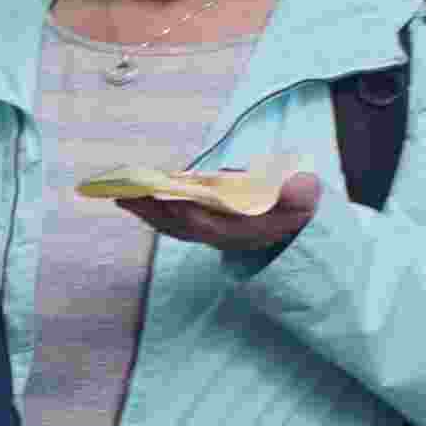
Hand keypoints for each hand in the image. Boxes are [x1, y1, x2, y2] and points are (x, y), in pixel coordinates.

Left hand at [122, 168, 322, 256]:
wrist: (294, 222)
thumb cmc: (295, 203)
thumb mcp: (305, 196)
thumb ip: (301, 193)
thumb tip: (297, 187)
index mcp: (244, 231)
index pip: (211, 225)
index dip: (188, 212)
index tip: (167, 197)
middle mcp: (222, 238)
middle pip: (182, 225)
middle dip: (155, 210)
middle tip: (128, 192)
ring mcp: (209, 235)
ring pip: (171, 225)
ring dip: (145, 211)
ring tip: (120, 193)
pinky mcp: (200, 227)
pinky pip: (169, 222)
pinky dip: (149, 211)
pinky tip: (130, 197)